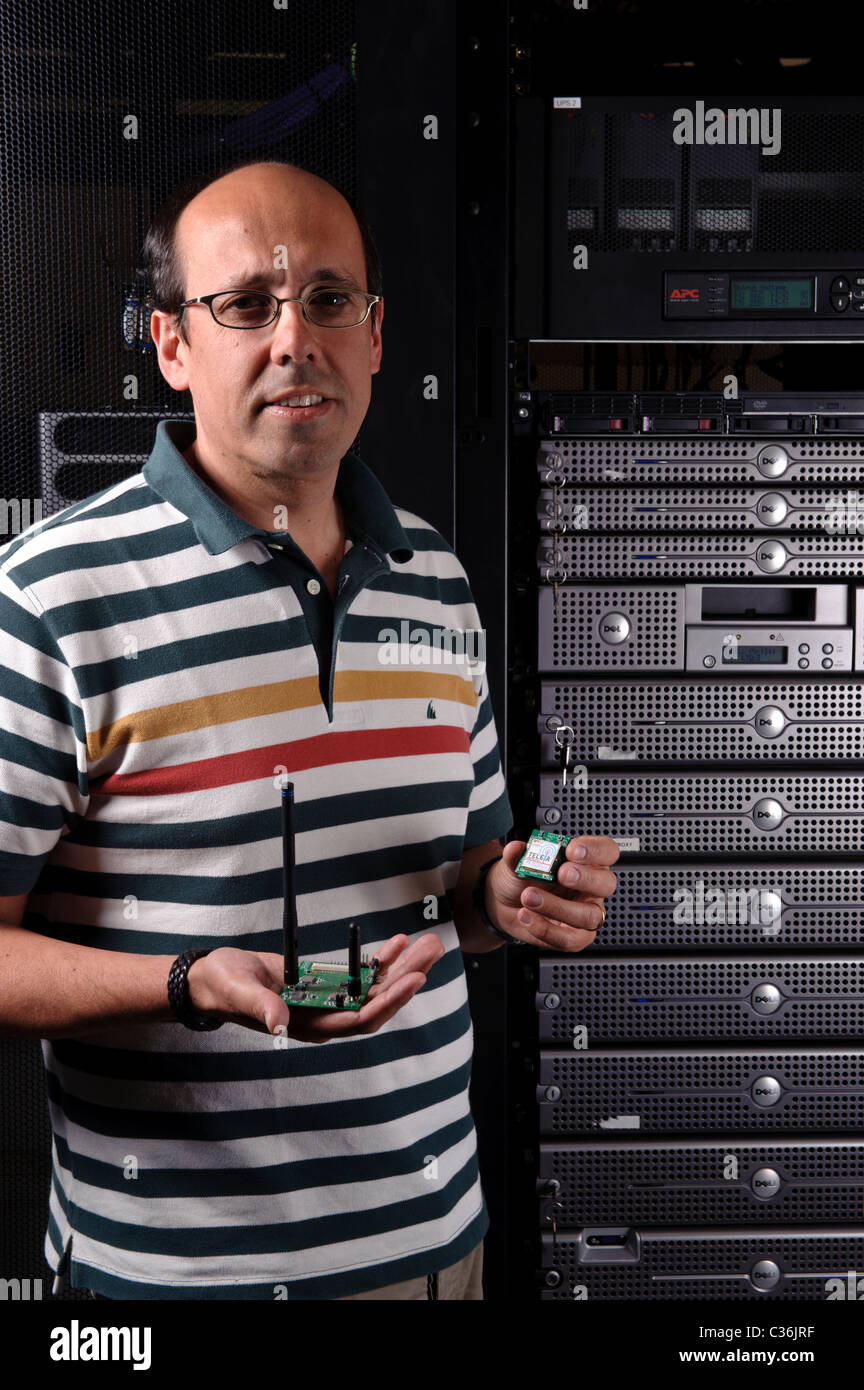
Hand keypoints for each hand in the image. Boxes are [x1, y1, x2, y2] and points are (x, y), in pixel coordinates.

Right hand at [187, 932, 444, 1042]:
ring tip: (428, 943)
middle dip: (407, 978)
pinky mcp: (326, 982)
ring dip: (402, 967)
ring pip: (376, 988)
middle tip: (434, 951)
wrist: (215, 979)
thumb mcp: (240, 992)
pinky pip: (361, 974)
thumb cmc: (224, 988)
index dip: (390, 1001)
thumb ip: (262, 1006)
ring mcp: (328, 1000)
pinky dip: (381, 959)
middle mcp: (326, 1016)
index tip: (415, 979)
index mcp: (310, 1026)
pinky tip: (398, 942)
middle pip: (378, 1002)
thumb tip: (280, 1025)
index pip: (361, 1018)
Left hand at [485, 836, 618, 950]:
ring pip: (588, 915)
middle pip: (606, 884)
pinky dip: (545, 929)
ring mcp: (585, 913)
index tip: (571, 849)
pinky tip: (527, 916)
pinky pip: (568, 939)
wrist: (505, 904)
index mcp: (585, 861)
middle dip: (585, 878)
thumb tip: (515, 849)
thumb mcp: (517, 862)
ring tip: (529, 897)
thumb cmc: (521, 879)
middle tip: (561, 874)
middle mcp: (590, 888)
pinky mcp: (574, 937)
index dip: (594, 850)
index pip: (606, 850)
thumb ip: (518, 855)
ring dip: (557, 907)